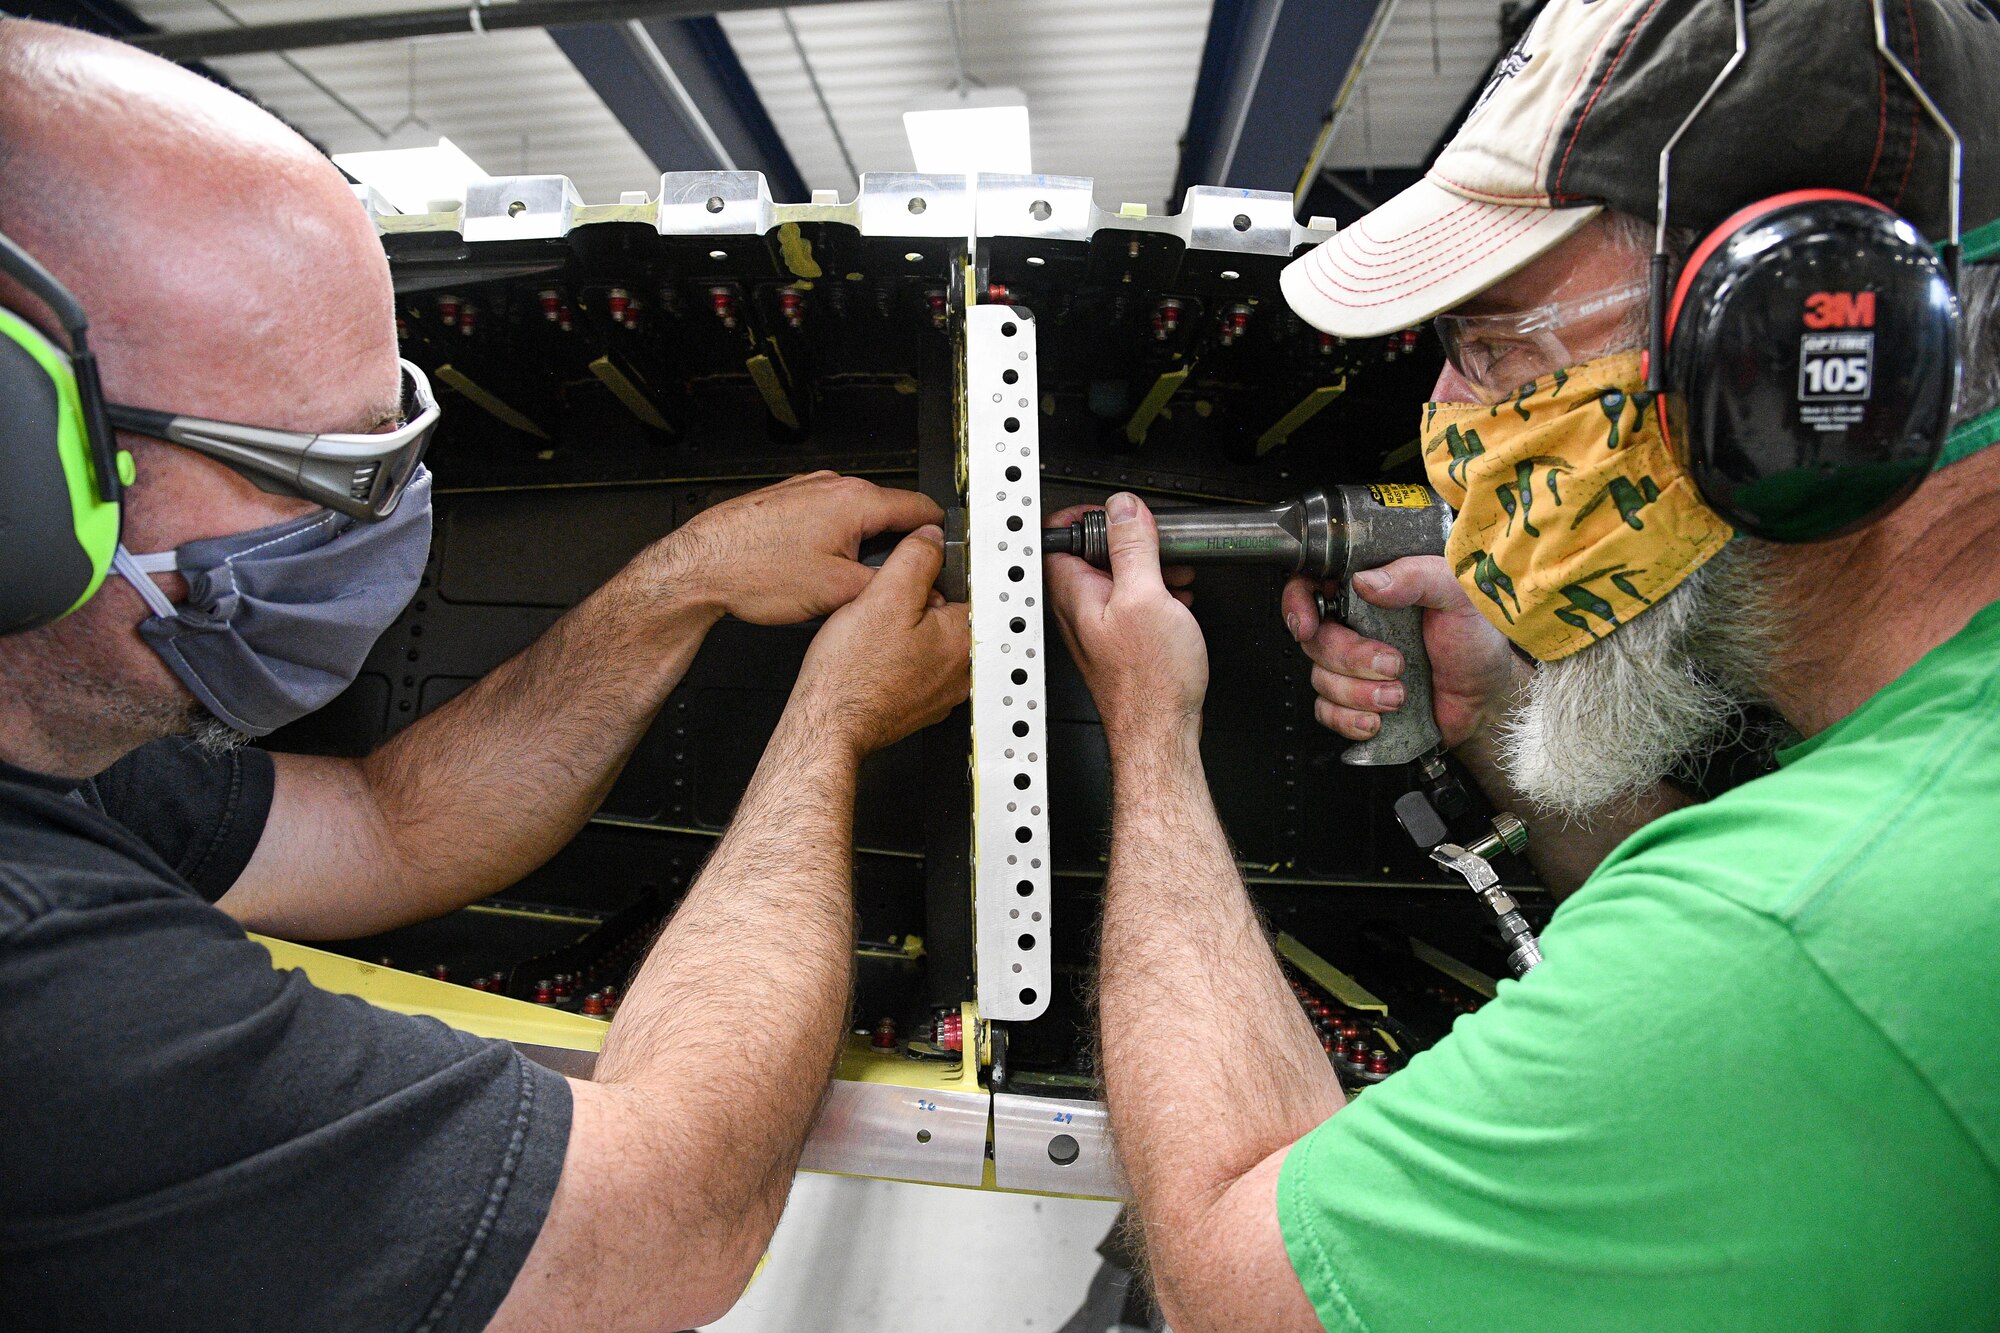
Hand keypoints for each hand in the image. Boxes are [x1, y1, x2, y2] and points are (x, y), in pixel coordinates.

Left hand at [665, 472, 944, 624]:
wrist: (698, 567)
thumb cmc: (754, 571)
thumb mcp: (838, 592)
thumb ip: (889, 586)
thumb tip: (916, 590)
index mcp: (856, 500)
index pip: (922, 509)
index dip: (940, 538)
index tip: (945, 558)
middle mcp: (834, 486)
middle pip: (889, 515)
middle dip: (896, 548)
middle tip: (889, 584)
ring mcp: (809, 491)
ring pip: (856, 520)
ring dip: (861, 548)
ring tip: (843, 584)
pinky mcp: (788, 502)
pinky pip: (828, 521)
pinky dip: (833, 543)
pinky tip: (813, 572)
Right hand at [789, 525, 969, 755]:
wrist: (828, 723)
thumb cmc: (851, 673)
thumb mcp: (883, 594)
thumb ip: (915, 558)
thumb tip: (931, 540)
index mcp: (963, 639)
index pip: (968, 588)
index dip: (934, 576)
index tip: (912, 580)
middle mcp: (962, 671)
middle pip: (949, 616)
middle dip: (919, 606)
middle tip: (885, 612)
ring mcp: (942, 693)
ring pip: (931, 643)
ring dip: (908, 634)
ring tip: (876, 637)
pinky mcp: (920, 706)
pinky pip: (916, 670)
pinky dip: (899, 661)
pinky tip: (874, 660)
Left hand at [1045, 493, 1206, 748]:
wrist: (1160, 731)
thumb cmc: (1149, 680)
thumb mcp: (1147, 596)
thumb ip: (1131, 547)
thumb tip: (1123, 508)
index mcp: (1073, 592)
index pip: (1060, 534)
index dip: (1090, 514)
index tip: (1120, 512)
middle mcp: (1077, 608)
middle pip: (1093, 552)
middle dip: (1129, 540)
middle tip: (1156, 542)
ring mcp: (1097, 626)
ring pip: (1116, 577)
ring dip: (1147, 567)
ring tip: (1174, 571)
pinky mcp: (1118, 641)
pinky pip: (1130, 601)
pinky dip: (1153, 592)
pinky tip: (1176, 599)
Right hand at [1281, 555, 1524, 748]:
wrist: (1489, 696)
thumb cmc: (1476, 638)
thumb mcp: (1458, 593)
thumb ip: (1417, 575)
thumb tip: (1368, 581)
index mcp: (1372, 591)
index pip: (1313, 586)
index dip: (1299, 604)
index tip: (1310, 625)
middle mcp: (1356, 626)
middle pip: (1316, 640)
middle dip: (1350, 659)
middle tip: (1392, 664)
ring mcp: (1353, 667)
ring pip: (1320, 679)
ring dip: (1358, 694)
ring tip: (1399, 695)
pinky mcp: (1356, 702)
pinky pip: (1327, 713)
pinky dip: (1349, 720)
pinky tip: (1379, 719)